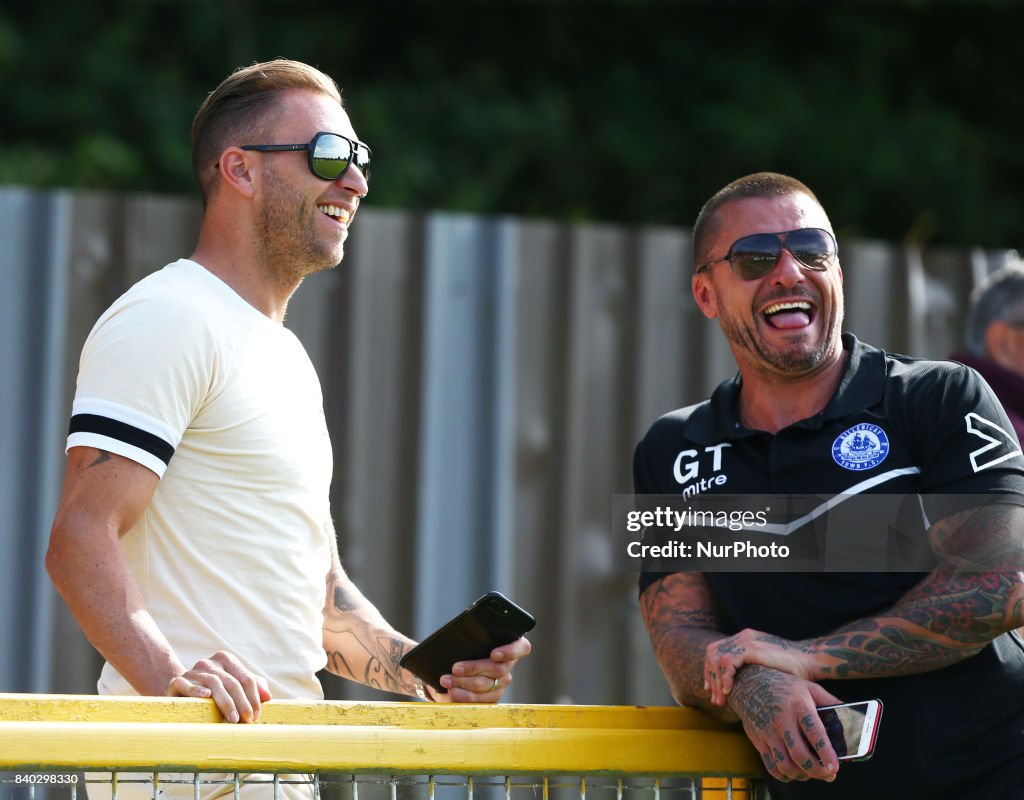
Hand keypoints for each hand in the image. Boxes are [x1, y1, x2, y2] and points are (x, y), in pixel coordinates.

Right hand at [164, 651, 270, 722]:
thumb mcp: (233, 688)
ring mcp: (193, 671)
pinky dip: (198, 690)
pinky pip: (188, 685)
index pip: (246, 678)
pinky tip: (207, 696)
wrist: (180, 693)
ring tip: (234, 719)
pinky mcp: (178, 681)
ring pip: (214, 683)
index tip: (256, 716)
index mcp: (226, 660)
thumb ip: (252, 688)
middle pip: (232, 682)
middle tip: (248, 720)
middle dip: (243, 703)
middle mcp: (210, 662)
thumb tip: (268, 696)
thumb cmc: (212, 692)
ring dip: (226, 702)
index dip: (254, 697)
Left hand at [433, 636, 531, 702]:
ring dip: (463, 683)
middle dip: (473, 668)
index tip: (494, 654)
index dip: (510, 651)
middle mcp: (508, 665)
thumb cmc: (467, 649)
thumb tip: (457, 643)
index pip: (521, 648)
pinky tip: (452, 692)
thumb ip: (472, 640)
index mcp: (510, 645)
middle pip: (497, 669)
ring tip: (446, 680)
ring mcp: (501, 683)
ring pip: (486, 685)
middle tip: (455, 668)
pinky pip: (480, 700)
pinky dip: (463, 696)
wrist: (458, 668)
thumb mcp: (471, 641)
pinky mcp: (492, 698)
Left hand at [704, 629, 812, 705]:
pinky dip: (724, 677)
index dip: (710, 671)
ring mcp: (746, 640)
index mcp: (744, 639)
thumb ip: (750, 671)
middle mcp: (743, 637)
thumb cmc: (792, 669)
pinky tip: (728, 692)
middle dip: (711, 678)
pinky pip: (727, 661)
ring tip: (721, 700)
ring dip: (715, 681)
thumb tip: (739, 689)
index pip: (716, 651)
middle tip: (715, 701)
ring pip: (716, 658)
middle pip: (712, 654)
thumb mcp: (765, 667)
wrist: (810, 660)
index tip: (712, 690)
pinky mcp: (752, 648)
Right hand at [728, 667, 841, 783]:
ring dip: (802, 775)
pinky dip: (785, 775)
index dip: (826, 753)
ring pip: (785, 765)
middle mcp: (781, 720)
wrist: (751, 684)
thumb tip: (855, 717)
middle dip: (817, 771)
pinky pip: (772, 766)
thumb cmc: (785, 687)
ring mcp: (768, 732)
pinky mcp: (758, 741)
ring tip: (813, 773)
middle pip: (799, 755)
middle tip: (829, 774)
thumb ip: (831, 703)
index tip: (835, 766)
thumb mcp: (810, 688)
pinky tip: (796, 771)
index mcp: (798, 706)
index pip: (814, 734)